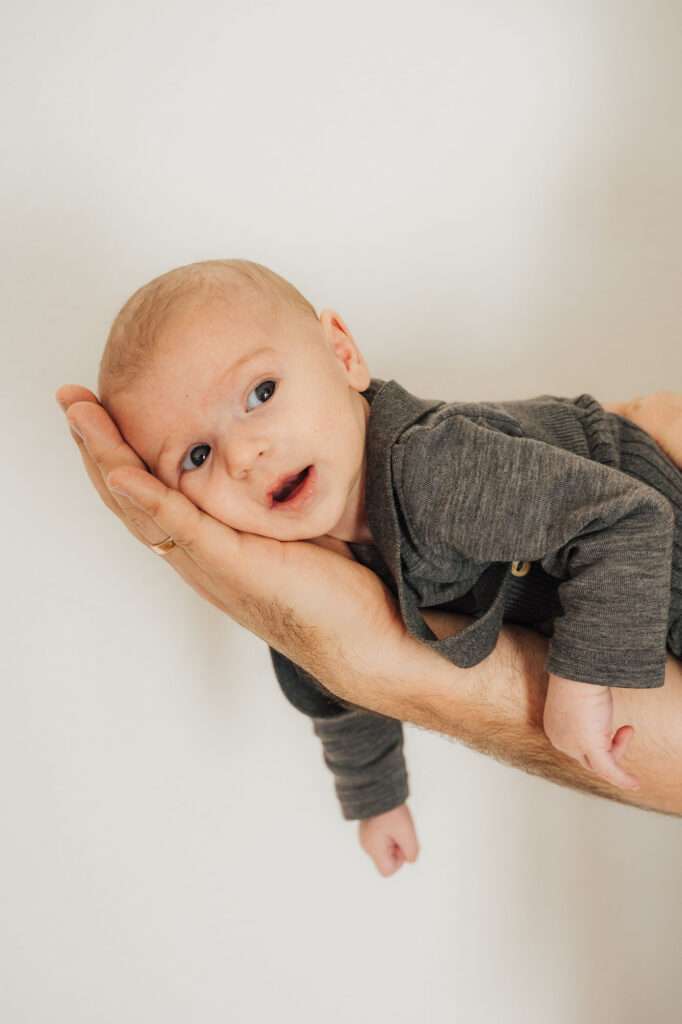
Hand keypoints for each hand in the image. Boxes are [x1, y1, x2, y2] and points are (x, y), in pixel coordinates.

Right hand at [55, 385, 410, 707]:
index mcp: (207, 546)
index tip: (98, 409)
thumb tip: (271, 457)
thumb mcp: (290, 528)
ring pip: (143, 507)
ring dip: (107, 459)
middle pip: (129, 496)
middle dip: (97, 445)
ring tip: (82, 415)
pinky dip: (151, 499)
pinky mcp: (234, 568)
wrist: (364, 639)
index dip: (118, 452)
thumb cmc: (334, 588)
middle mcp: (197, 556)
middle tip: (69, 398)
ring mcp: (211, 564)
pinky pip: (183, 528)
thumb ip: (266, 501)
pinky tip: (125, 471)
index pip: (147, 494)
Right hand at [357, 803, 419, 876]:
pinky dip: (389, 832)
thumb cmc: (392, 811)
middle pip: (387, 860)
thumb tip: (410, 859)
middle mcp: (367, 846)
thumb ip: (412, 852)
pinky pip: (382, 839)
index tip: (400, 843)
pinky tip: (390, 819)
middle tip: (398, 830)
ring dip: (394, 839)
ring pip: (385, 848)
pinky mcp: (368, 829)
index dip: (399, 861)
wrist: (378, 789)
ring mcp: (366, 837)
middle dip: (397, 848)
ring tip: (394, 822)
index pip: (387, 871)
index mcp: (374, 849)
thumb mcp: (407, 833)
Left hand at [543, 672, 640, 790]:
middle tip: (626, 727)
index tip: (615, 726)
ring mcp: (572, 745)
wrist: (578, 671)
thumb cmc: (580, 678)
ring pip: (600, 762)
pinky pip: (608, 770)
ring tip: (628, 729)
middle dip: (612, 744)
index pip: (578, 746)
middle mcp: (559, 740)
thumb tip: (599, 711)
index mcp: (554, 728)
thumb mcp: (583, 697)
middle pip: (589, 756)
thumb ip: (589, 711)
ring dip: (619, 749)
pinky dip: (622, 778)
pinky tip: (635, 783)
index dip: (602, 740)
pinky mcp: (588, 747)